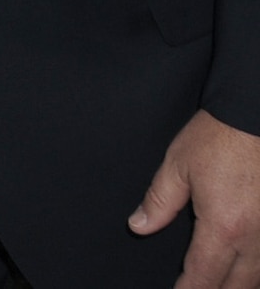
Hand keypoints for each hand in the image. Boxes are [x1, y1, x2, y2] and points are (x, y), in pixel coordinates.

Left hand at [131, 109, 259, 286]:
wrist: (255, 114)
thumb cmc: (219, 137)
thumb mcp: (177, 166)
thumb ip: (158, 202)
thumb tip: (139, 226)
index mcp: (223, 227)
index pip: (203, 274)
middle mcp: (255, 237)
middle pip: (238, 284)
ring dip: (242, 284)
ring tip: (222, 284)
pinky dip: (259, 268)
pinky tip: (249, 266)